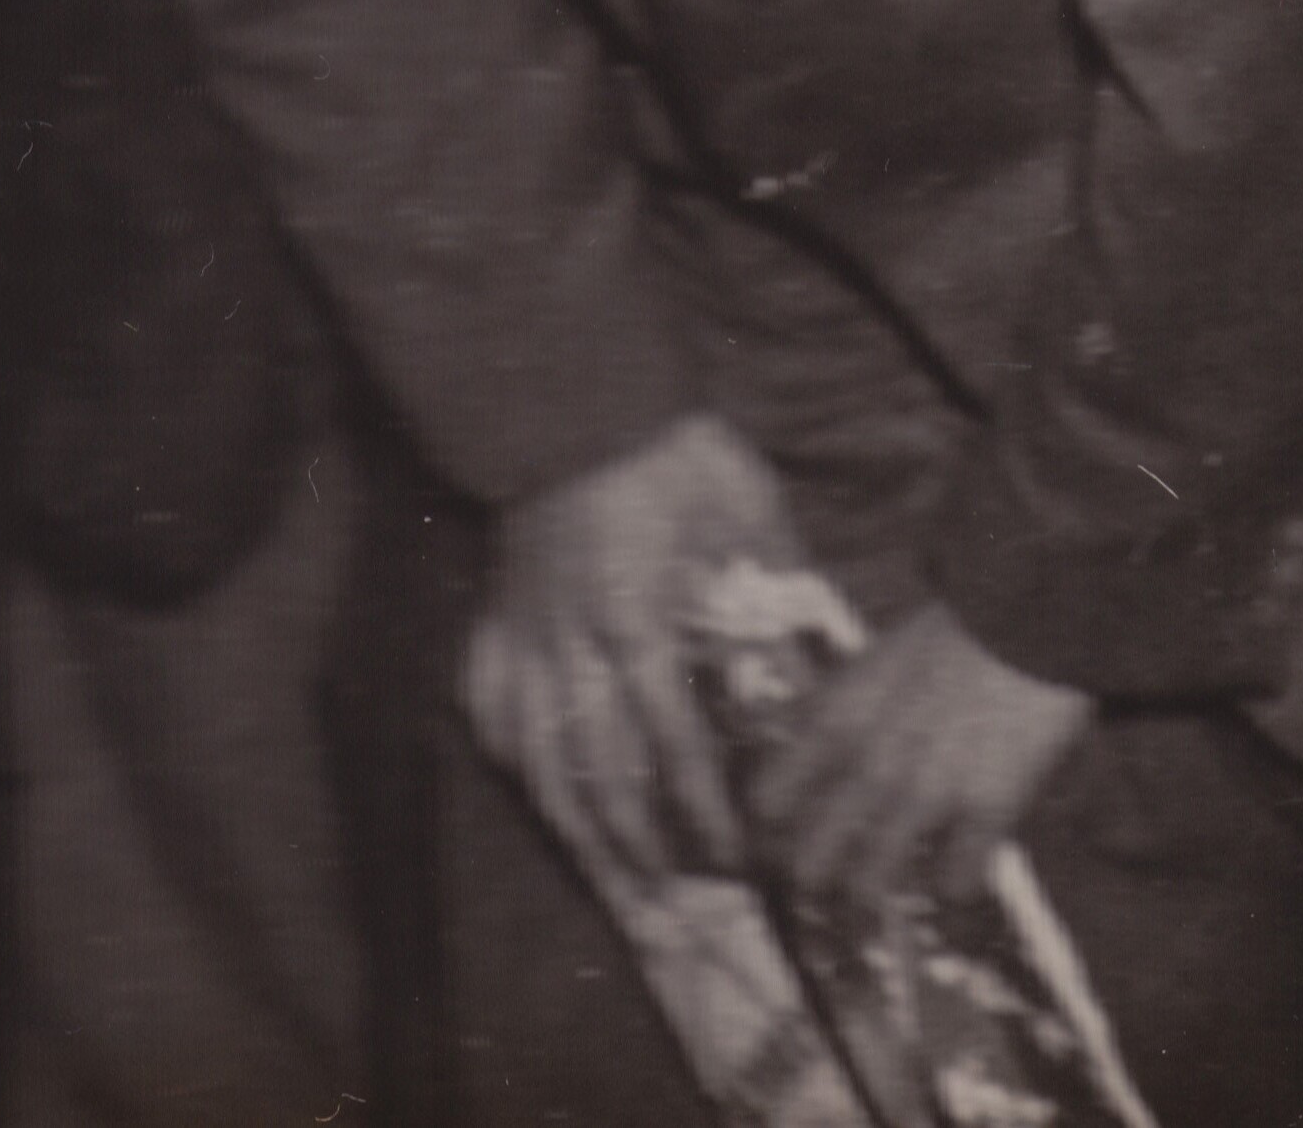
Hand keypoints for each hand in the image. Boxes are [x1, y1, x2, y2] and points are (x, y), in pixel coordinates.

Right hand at [462, 410, 812, 905]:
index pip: (675, 749)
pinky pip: (502, 735)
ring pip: (544, 774)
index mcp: (640, 625)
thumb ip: (778, 606)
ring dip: (586, 836)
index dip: (706, 814)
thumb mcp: (753, 523)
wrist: (576, 408)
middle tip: (686, 894)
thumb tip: (814, 680)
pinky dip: (531, 781)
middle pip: (601, 782)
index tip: (739, 855)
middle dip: (646, 850)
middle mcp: (569, 655)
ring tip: (625, 883)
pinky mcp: (488, 647)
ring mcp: (519, 655)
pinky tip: (555, 808)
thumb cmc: (681, 461)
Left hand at [733, 591, 1084, 930]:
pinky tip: (960, 874)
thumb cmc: (963, 627)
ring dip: (877, 894)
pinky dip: (954, 888)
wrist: (1042, 611)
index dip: (774, 826)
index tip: (787, 832)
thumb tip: (790, 731)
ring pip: (868, 889)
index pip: (768, 804)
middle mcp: (871, 767)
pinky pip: (954, 885)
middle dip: (820, 877)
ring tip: (889, 891)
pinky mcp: (988, 809)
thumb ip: (835, 702)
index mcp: (838, 721)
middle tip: (836, 874)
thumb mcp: (879, 655)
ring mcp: (928, 794)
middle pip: (808, 866)